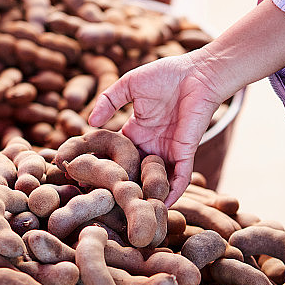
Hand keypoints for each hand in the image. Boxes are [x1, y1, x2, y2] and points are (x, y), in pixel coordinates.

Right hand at [88, 50, 224, 205]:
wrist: (198, 73)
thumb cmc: (166, 74)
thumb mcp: (129, 85)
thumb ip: (108, 101)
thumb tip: (90, 122)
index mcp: (137, 131)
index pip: (117, 153)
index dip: (105, 165)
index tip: (87, 178)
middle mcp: (151, 145)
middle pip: (134, 172)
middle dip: (123, 187)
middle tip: (105, 202)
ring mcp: (169, 151)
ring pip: (156, 179)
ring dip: (147, 194)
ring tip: (131, 211)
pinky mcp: (185, 153)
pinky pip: (180, 178)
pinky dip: (172, 192)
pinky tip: (160, 206)